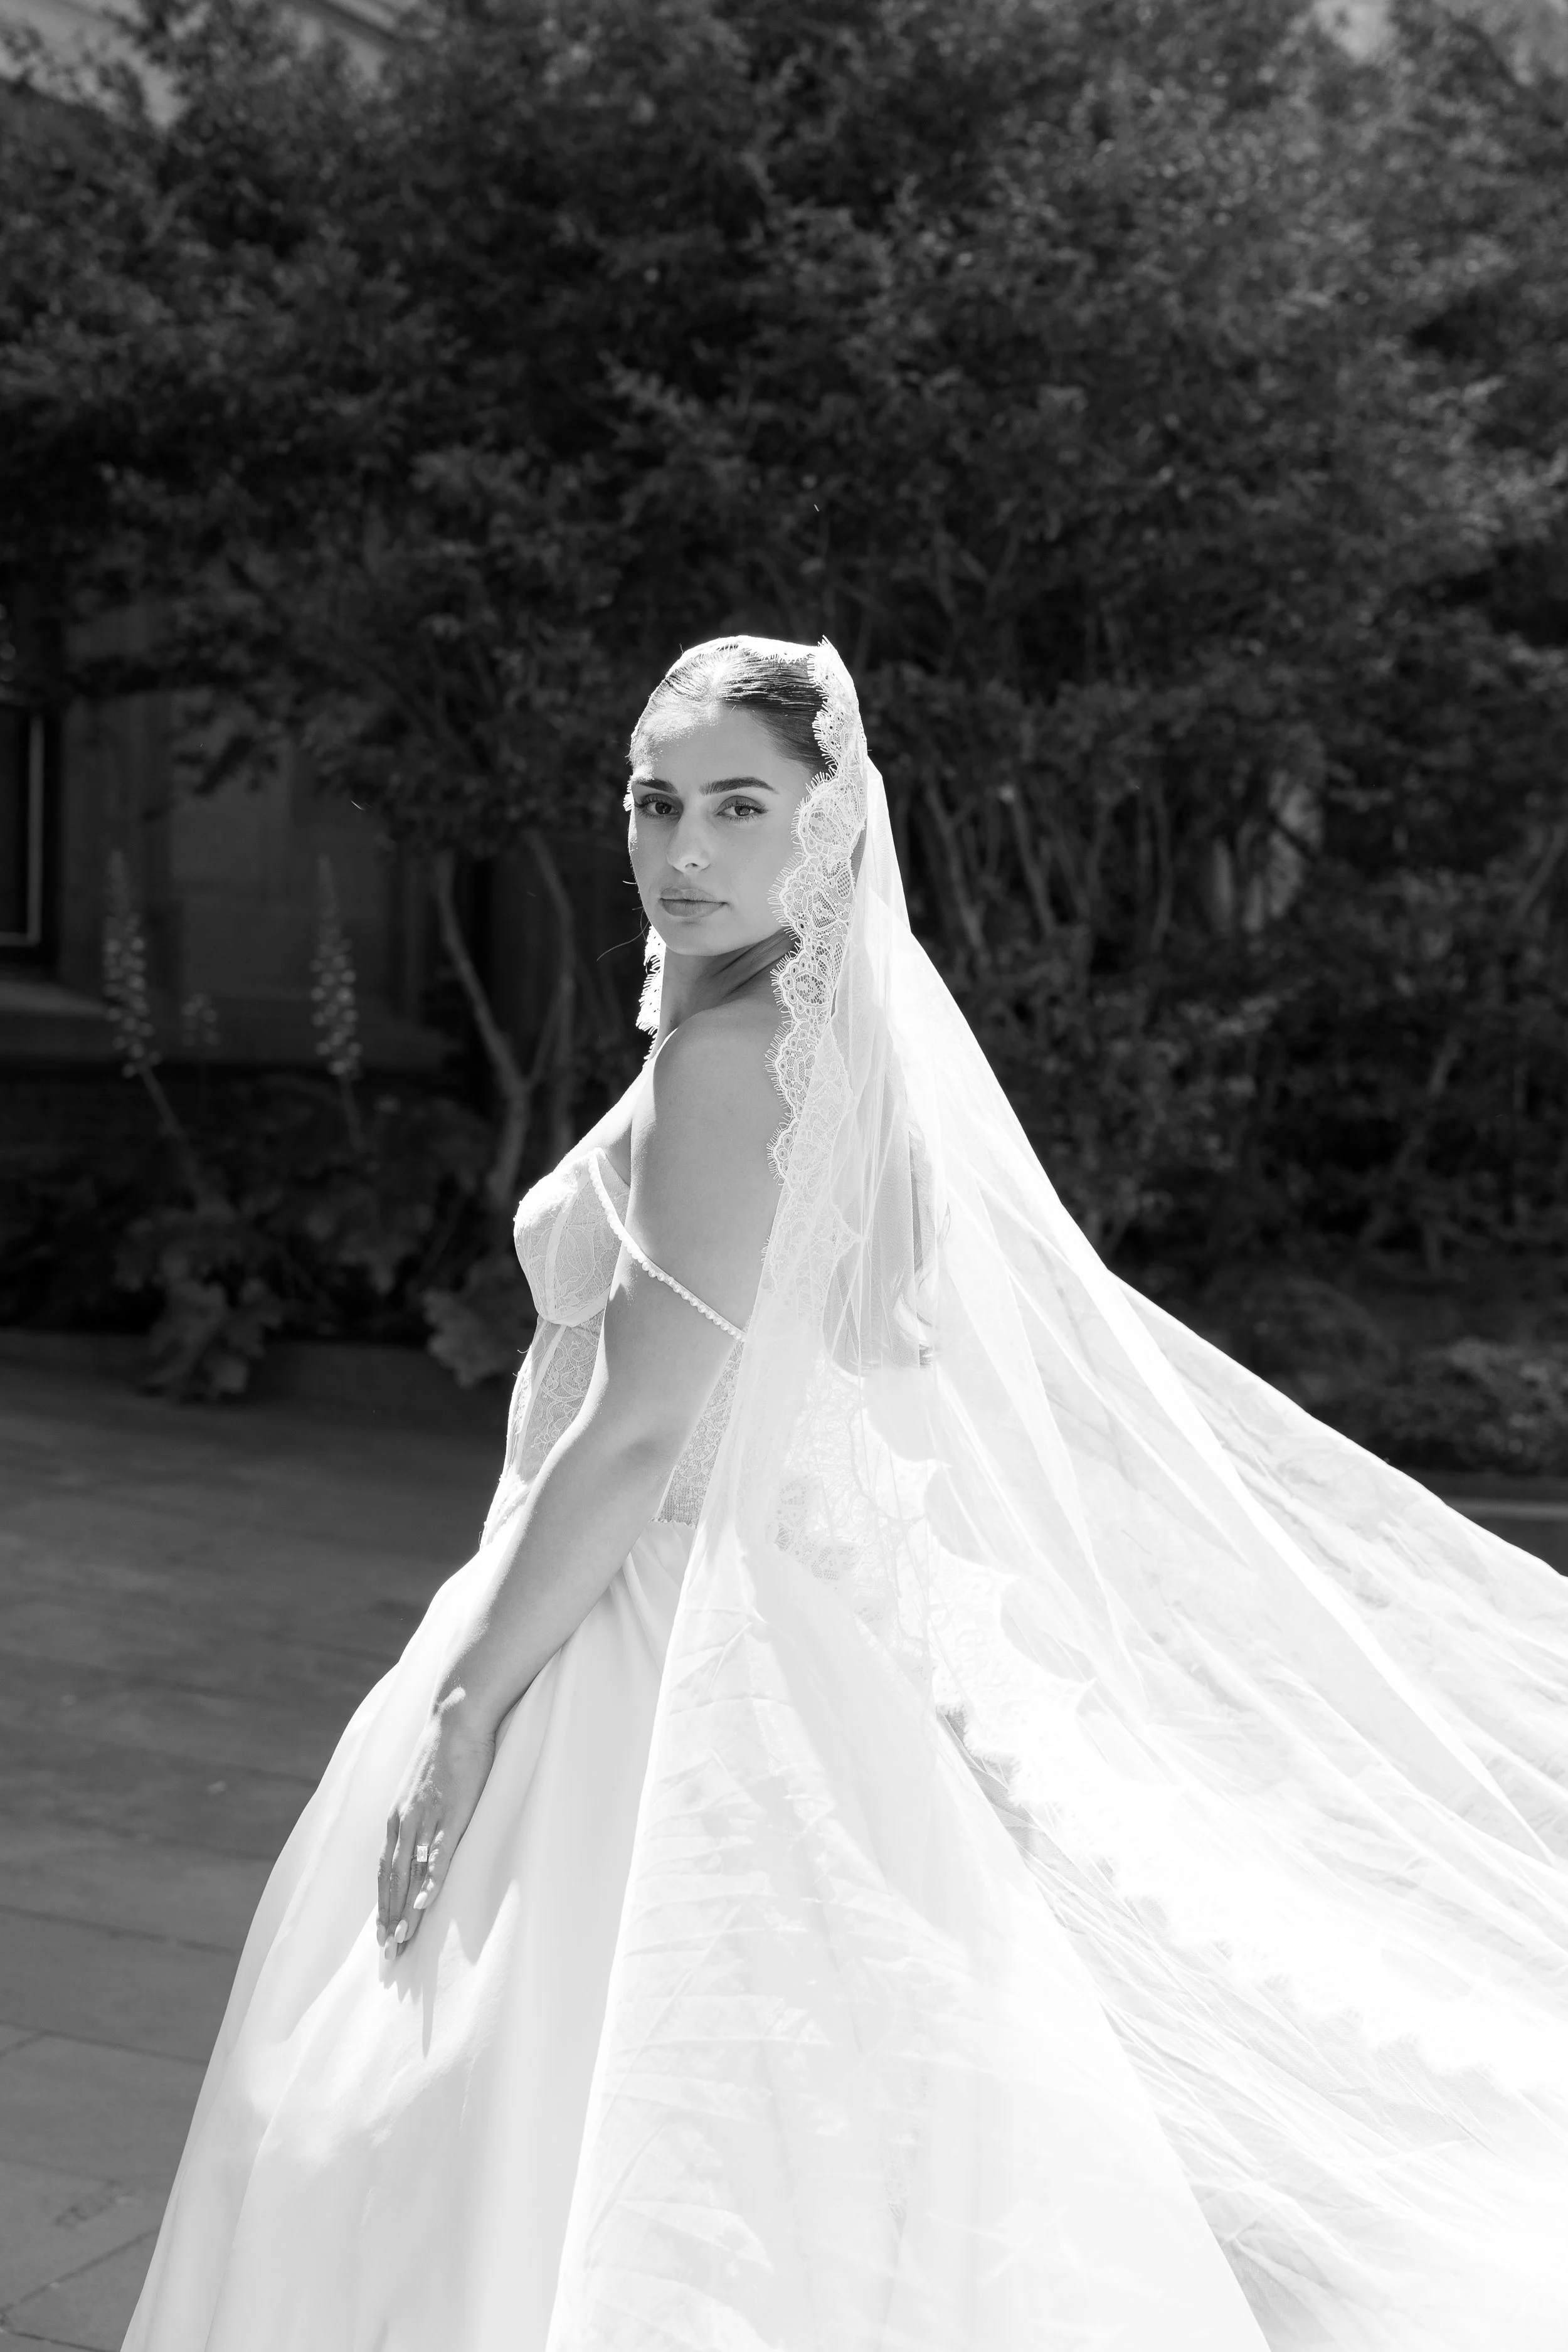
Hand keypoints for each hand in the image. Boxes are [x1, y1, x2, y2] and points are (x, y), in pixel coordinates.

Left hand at [376, 1691, 493, 1957]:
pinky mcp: (450, 1811)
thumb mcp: (423, 1787)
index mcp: (397, 1817)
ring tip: (402, 1941)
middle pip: (392, 1880)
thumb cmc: (444, 1751)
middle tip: (388, 1956)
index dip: (383, 1904)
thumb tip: (419, 1842)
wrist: (457, 1716)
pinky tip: (427, 1901)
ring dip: (405, 1909)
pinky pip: (438, 1852)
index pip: (385, 1871)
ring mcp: (426, 1817)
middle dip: (389, 1919)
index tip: (382, 1937)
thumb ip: (418, 1815)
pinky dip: (430, 1879)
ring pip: (411, 1873)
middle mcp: (404, 1821)